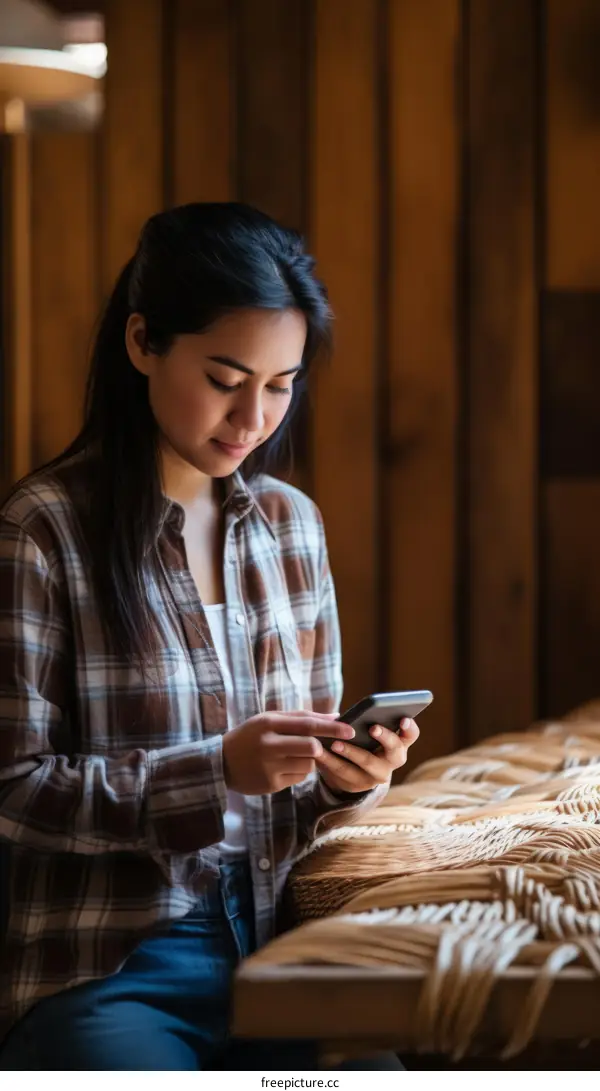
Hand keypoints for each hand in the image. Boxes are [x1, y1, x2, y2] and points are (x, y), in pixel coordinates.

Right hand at [222, 711, 355, 794]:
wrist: (220, 762)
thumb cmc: (250, 736)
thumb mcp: (270, 719)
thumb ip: (301, 717)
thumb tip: (335, 717)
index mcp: (268, 724)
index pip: (307, 725)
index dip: (331, 728)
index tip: (350, 729)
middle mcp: (268, 745)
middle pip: (311, 747)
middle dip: (324, 746)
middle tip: (329, 745)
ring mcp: (269, 767)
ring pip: (308, 765)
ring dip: (310, 760)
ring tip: (295, 755)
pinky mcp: (270, 785)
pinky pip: (298, 778)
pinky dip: (299, 772)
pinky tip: (284, 767)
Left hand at [316, 717, 419, 794]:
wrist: (351, 771)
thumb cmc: (361, 741)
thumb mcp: (367, 732)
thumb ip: (365, 721)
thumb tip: (342, 716)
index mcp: (399, 743)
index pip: (411, 735)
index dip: (409, 727)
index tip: (403, 718)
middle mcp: (392, 761)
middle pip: (394, 750)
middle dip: (385, 738)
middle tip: (373, 728)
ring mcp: (376, 776)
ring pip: (366, 763)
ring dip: (350, 752)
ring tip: (335, 743)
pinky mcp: (357, 785)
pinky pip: (343, 773)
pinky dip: (330, 761)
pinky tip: (319, 752)